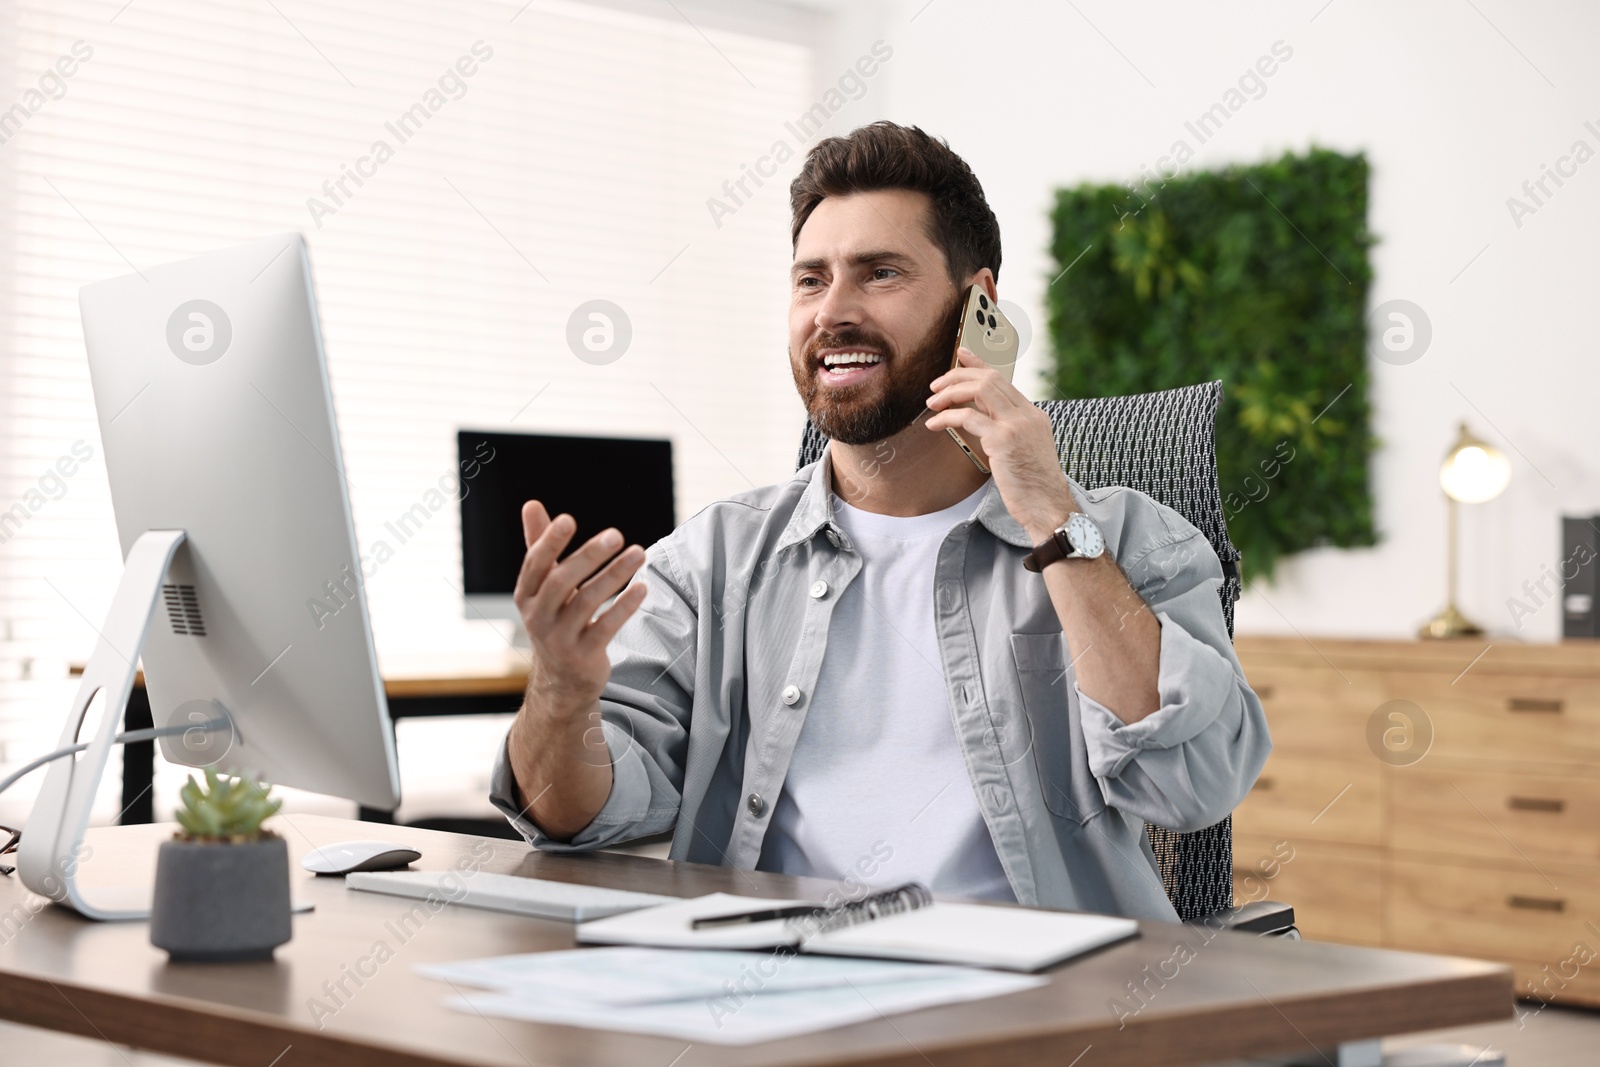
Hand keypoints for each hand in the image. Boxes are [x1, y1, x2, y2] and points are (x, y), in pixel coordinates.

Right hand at [512, 501, 647, 720]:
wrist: (561, 679)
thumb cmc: (554, 619)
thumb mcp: (543, 586)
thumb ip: (539, 545)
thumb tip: (531, 504)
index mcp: (526, 595)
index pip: (535, 564)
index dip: (549, 542)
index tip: (568, 519)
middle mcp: (538, 617)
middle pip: (560, 582)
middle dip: (589, 556)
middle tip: (616, 534)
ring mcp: (560, 638)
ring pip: (587, 602)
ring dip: (615, 575)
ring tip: (639, 553)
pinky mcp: (583, 656)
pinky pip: (605, 627)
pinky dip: (624, 606)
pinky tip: (643, 588)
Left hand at [925, 348, 1075, 541]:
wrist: (1048, 507)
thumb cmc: (1033, 487)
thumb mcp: (1024, 451)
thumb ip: (1006, 432)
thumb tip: (979, 421)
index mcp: (1033, 415)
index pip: (1002, 379)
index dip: (979, 364)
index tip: (961, 355)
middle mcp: (1027, 414)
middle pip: (989, 379)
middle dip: (957, 376)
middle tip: (935, 386)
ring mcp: (1017, 424)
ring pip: (979, 390)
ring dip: (950, 392)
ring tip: (932, 403)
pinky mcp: (1003, 439)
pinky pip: (968, 417)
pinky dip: (947, 417)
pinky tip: (934, 424)